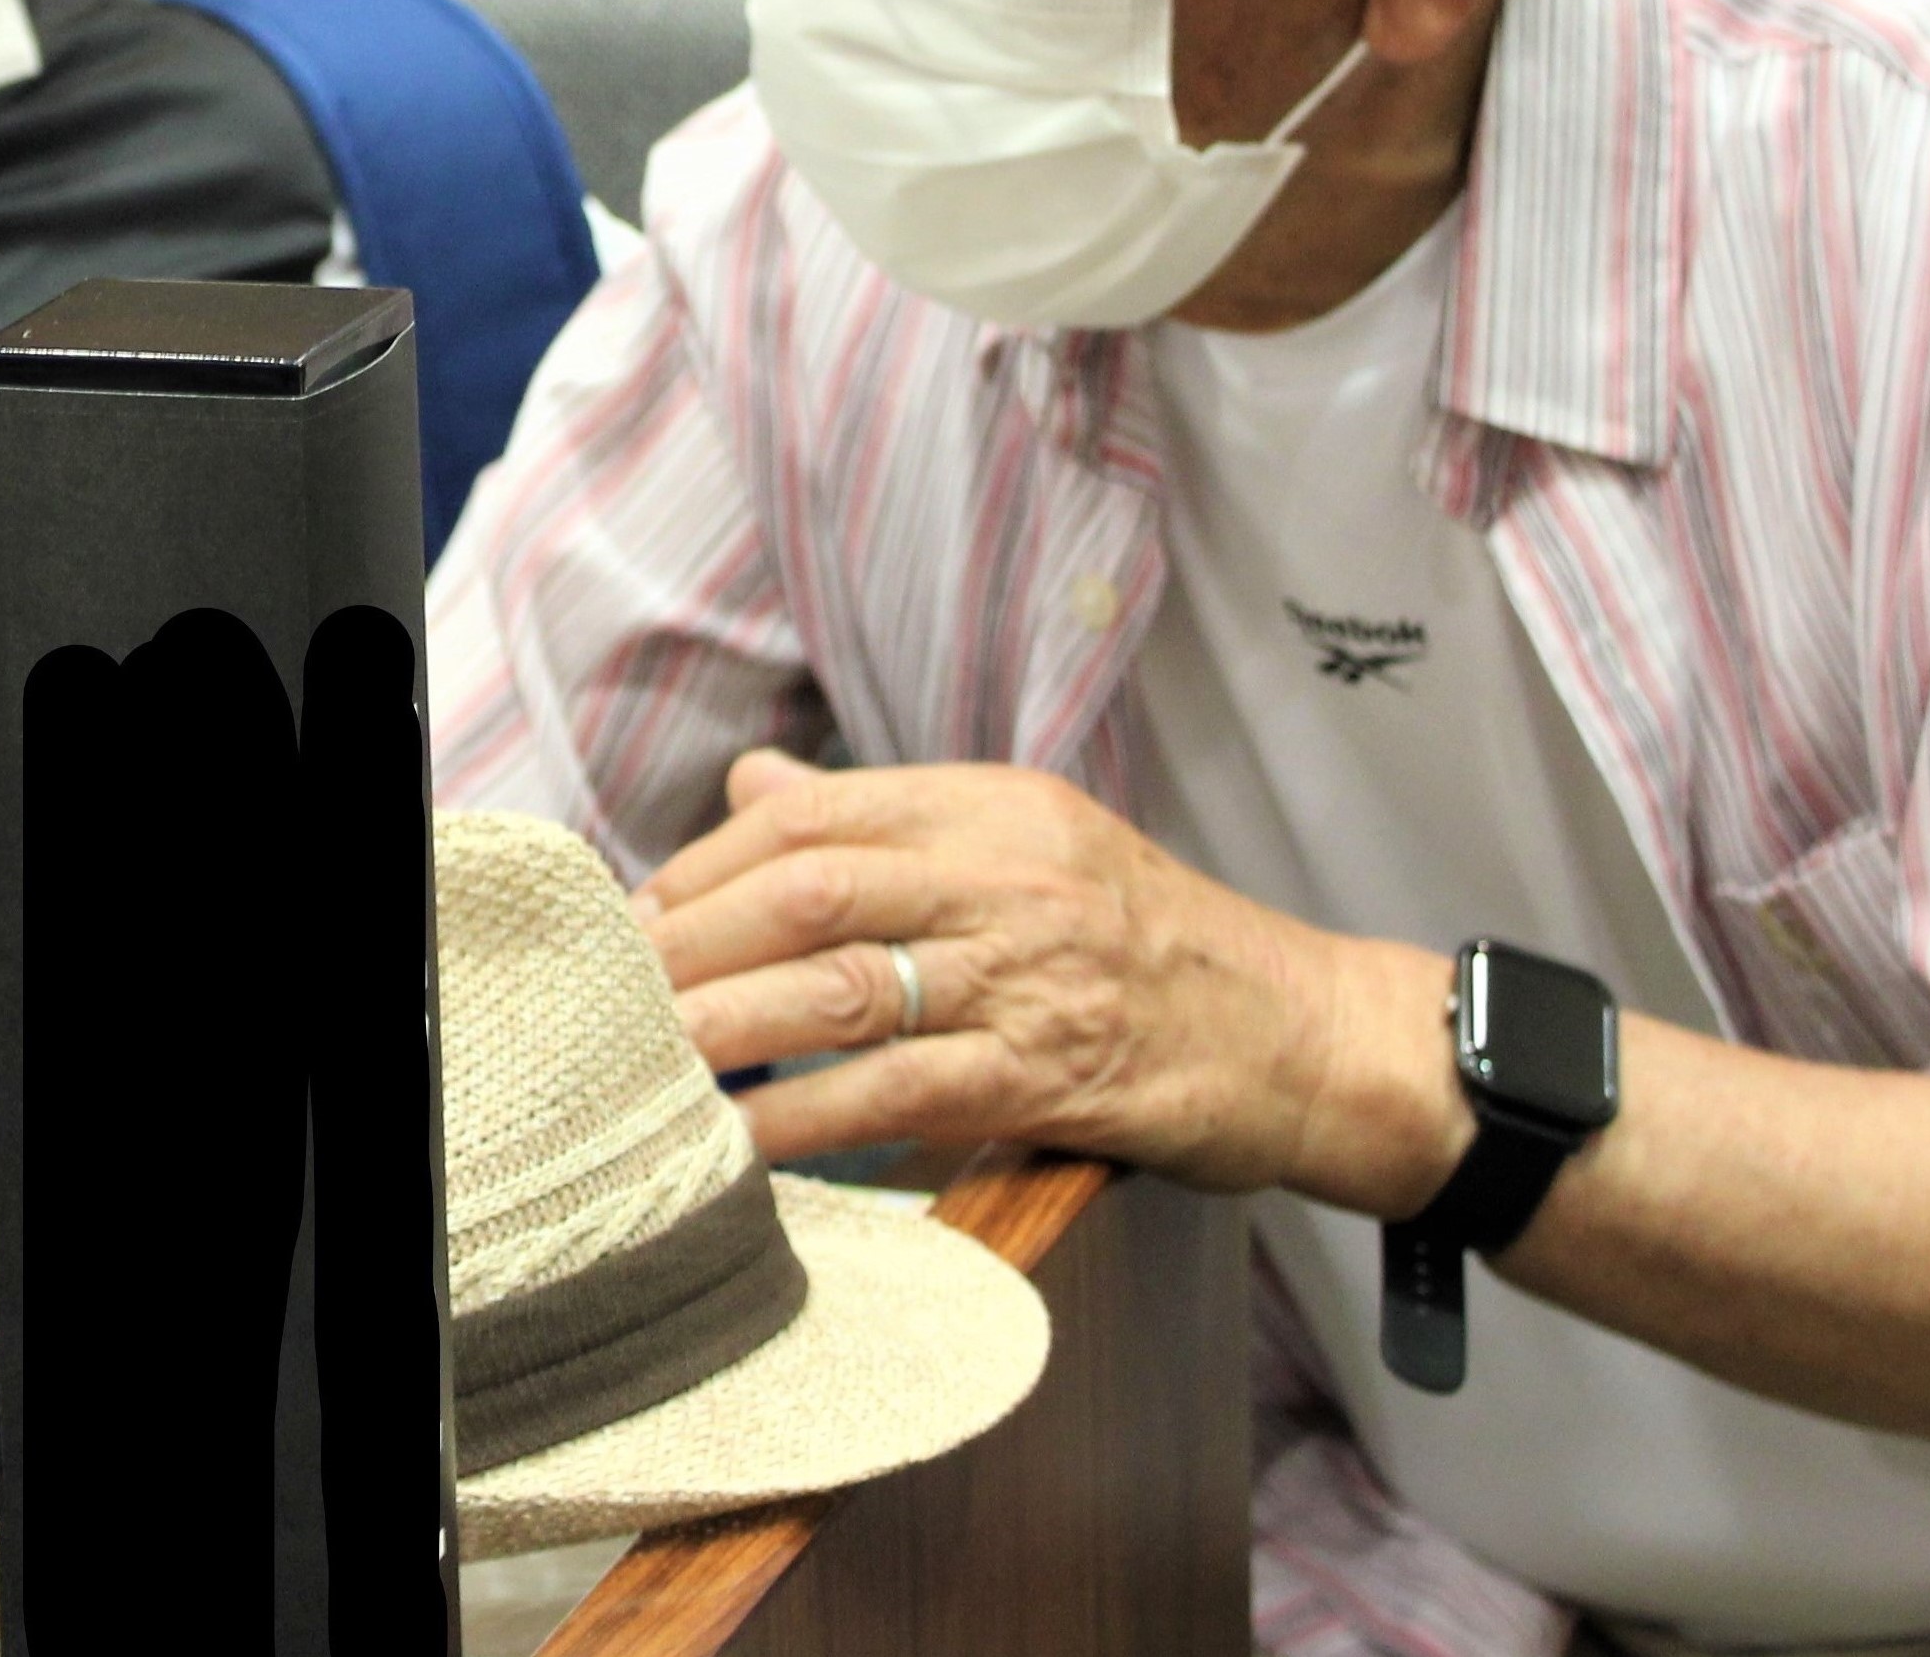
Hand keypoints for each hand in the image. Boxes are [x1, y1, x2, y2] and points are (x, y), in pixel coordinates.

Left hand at [633, 749, 1462, 1210]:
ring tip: (650, 1058)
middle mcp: (1009, 875)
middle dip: (695, 941)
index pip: (817, 814)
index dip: (707, 867)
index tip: (643, 918)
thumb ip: (891, 820)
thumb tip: (751, 789)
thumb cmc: (1160, 946)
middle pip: (809, 887)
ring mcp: (1031, 975)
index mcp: (996, 807)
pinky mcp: (1051, 1075)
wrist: (1307, 1034)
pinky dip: (806, 1118)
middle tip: (622, 992)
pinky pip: (900, 1093)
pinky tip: (743, 1139)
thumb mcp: (1035, 843)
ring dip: (726, 1026)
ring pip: (841, 985)